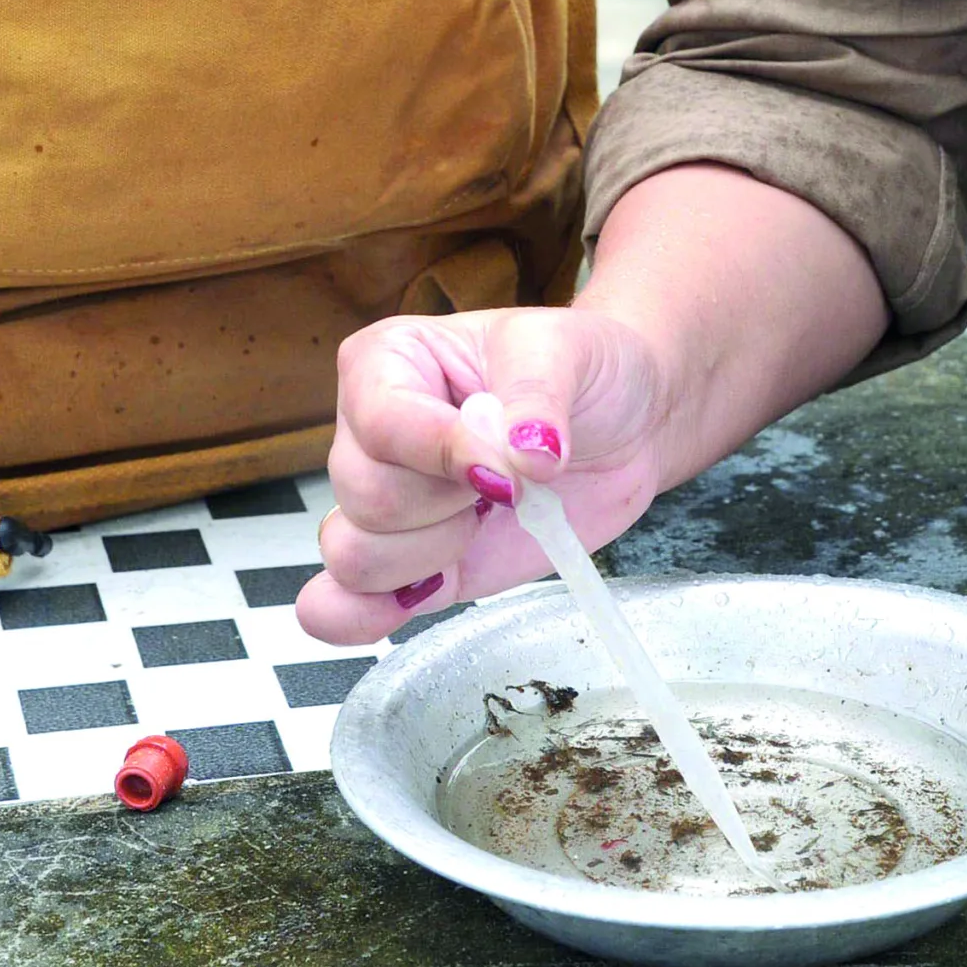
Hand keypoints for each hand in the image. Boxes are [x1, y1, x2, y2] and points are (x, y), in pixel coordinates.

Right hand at [294, 307, 675, 644]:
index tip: (509, 468)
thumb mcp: (565, 350)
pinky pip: (341, 606)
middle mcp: (368, 434)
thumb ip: (536, 397)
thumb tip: (523, 456)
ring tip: (487, 516)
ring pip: (355, 555)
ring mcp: (388, 506)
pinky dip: (362, 616)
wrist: (625, 426)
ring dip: (434, 551)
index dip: (443, 453)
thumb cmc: (582, 369)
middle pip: (367, 495)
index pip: (381, 422)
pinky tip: (421, 592)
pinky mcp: (415, 566)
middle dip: (449, 502)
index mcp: (387, 362)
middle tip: (509, 481)